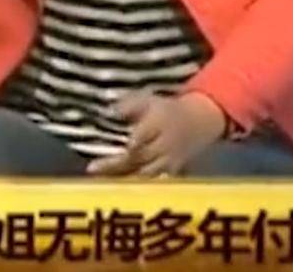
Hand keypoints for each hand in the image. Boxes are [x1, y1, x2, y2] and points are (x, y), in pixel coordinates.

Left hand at [86, 91, 227, 176]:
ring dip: (123, 178)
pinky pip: (153, 183)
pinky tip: (117, 192)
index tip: (119, 146)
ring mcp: (169, 161)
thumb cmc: (166, 110)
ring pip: (146, 174)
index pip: (146, 134)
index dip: (134, 142)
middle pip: (141, 157)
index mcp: (159, 123)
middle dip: (117, 164)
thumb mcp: (148, 99)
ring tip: (100, 182)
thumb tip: (109, 112)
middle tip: (92, 168)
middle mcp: (165, 145)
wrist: (199, 123)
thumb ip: (129, 105)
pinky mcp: (171, 173)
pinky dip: (136, 188)